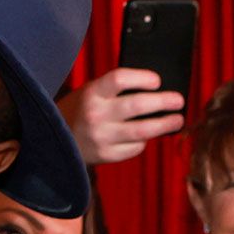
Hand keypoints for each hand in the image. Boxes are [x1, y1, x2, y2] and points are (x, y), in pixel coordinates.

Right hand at [60, 68, 184, 166]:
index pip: (120, 79)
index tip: (157, 81)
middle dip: (163, 102)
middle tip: (179, 101)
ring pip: (141, 131)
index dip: (142, 78)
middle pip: (137, 106)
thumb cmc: (81, 111)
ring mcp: (101, 137)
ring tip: (177, 120)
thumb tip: (155, 89)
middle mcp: (96, 115)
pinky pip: (134, 148)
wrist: (55, 141)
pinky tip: (148, 135)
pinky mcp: (106, 155)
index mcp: (92, 93)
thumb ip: (117, 89)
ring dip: (164, 125)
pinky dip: (144, 141)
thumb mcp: (92, 92)